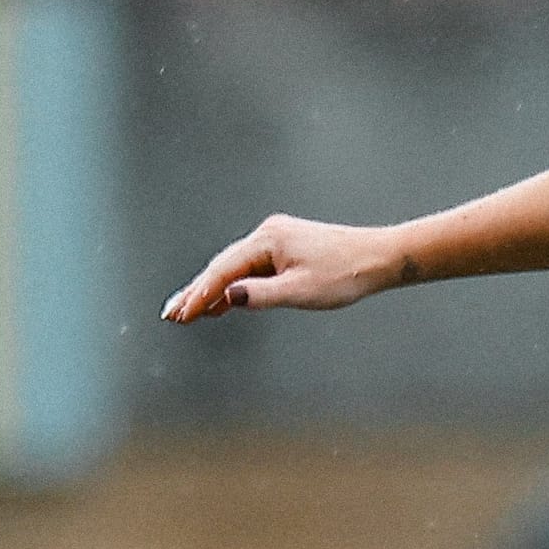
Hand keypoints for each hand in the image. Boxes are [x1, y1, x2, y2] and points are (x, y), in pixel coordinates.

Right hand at [160, 214, 400, 321]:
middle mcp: (267, 234)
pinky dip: (236, 285)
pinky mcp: (286, 246)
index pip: (223, 270)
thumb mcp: (301, 292)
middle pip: (223, 266)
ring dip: (213, 290)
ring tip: (188, 312)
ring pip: (236, 267)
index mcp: (267, 240)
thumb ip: (262, 296)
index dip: (199, 294)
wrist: (378, 258)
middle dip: (196, 292)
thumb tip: (227, 297)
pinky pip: (252, 267)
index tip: (180, 315)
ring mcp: (276, 238)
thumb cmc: (344, 275)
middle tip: (170, 315)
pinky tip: (224, 302)